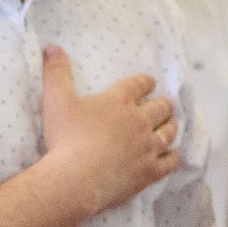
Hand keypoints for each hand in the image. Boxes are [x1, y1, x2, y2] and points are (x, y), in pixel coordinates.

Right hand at [39, 45, 180, 215]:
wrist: (76, 179)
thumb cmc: (65, 138)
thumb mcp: (55, 100)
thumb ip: (56, 72)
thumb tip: (53, 47)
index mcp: (118, 101)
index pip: (138, 85)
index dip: (145, 82)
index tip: (150, 82)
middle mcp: (139, 121)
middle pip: (160, 107)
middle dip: (163, 104)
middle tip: (165, 104)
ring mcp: (147, 147)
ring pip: (168, 132)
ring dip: (171, 126)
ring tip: (171, 125)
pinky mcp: (150, 171)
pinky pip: (170, 161)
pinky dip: (173, 156)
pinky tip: (174, 155)